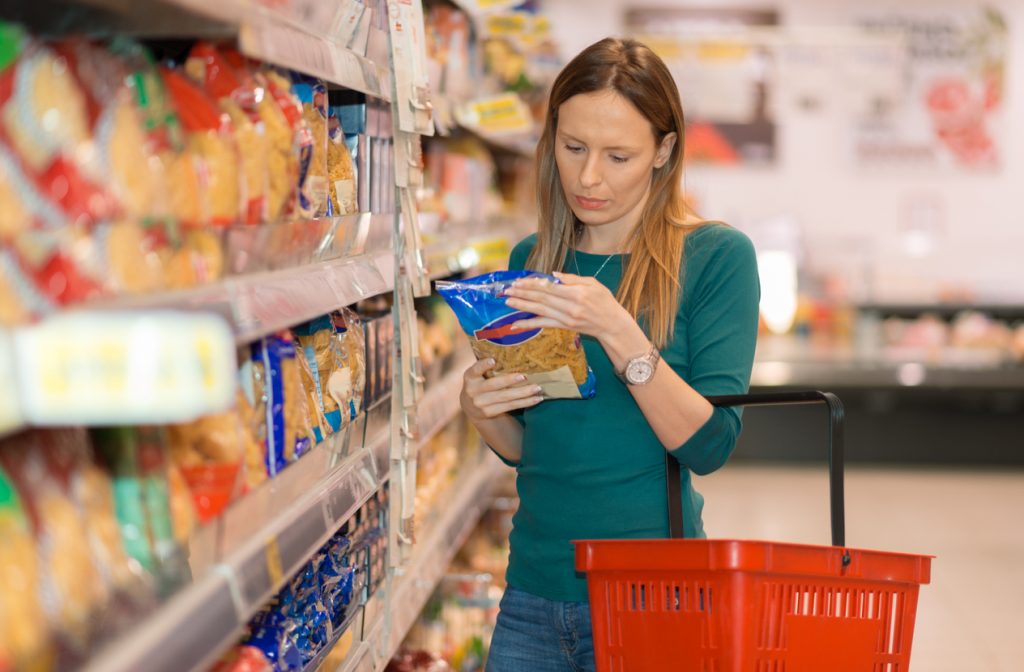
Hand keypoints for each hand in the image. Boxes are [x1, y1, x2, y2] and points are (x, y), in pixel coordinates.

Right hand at [460, 358, 542, 420]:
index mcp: (470, 377)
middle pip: (494, 385)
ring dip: (523, 393)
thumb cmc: (480, 383)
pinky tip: (536, 399)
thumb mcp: (477, 374)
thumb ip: (486, 364)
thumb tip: (509, 345)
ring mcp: (481, 404)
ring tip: (537, 388)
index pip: (475, 369)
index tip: (493, 360)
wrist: (471, 408)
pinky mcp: (490, 413)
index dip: (483, 365)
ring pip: (505, 397)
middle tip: (524, 376)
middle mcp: (473, 391)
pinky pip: (510, 406)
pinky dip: (525, 402)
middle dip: (510, 380)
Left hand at [504, 272, 633, 343]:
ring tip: (508, 301)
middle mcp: (570, 306)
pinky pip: (543, 325)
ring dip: (522, 306)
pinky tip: (516, 324)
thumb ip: (572, 279)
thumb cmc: (605, 301)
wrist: (612, 325)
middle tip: (507, 289)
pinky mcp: (564, 327)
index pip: (549, 287)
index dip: (532, 284)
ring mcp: (566, 318)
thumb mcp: (593, 283)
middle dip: (523, 293)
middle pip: (542, 298)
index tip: (519, 281)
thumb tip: (553, 275)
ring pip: (540, 310)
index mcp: (577, 293)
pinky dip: (529, 324)